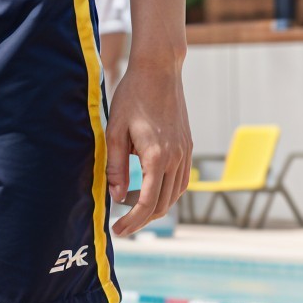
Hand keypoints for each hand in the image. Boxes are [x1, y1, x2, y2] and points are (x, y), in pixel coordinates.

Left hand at [106, 60, 192, 237]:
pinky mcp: (188, 146)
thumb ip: (115, 166)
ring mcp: (185, 152)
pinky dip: (167, 192)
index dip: (131, 222)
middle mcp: (176, 158)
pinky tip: (151, 190)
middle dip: (142, 220)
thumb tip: (115, 196)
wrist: (159, 70)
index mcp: (156, 156)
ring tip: (132, 209)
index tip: (117, 231)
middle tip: (121, 224)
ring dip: (155, 207)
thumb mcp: (115, 131)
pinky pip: (181, 180)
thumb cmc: (132, 97)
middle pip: (163, 204)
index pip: (146, 203)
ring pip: (175, 195)